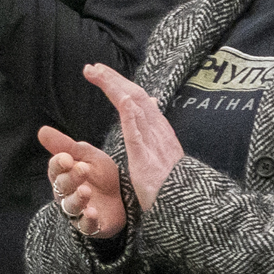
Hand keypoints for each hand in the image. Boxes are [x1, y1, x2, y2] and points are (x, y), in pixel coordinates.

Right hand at [36, 125, 126, 241]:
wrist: (125, 197)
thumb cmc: (102, 174)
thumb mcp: (88, 156)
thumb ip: (66, 145)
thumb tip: (42, 130)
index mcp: (63, 175)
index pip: (54, 169)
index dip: (59, 164)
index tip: (67, 158)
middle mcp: (66, 194)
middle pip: (62, 187)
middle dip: (71, 178)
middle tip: (83, 168)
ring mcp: (78, 211)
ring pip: (70, 207)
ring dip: (77, 199)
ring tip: (86, 191)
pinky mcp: (91, 226)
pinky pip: (85, 226)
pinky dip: (87, 221)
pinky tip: (92, 213)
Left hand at [82, 63, 185, 212]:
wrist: (183, 206)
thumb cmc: (169, 181)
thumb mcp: (161, 149)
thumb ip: (154, 126)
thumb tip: (152, 101)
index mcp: (158, 128)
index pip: (137, 98)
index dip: (118, 83)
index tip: (99, 72)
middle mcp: (157, 130)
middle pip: (134, 96)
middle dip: (112, 79)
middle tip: (91, 67)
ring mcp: (153, 143)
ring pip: (135, 108)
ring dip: (116, 89)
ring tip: (99, 74)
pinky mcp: (147, 160)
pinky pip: (138, 135)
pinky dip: (131, 116)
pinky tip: (123, 101)